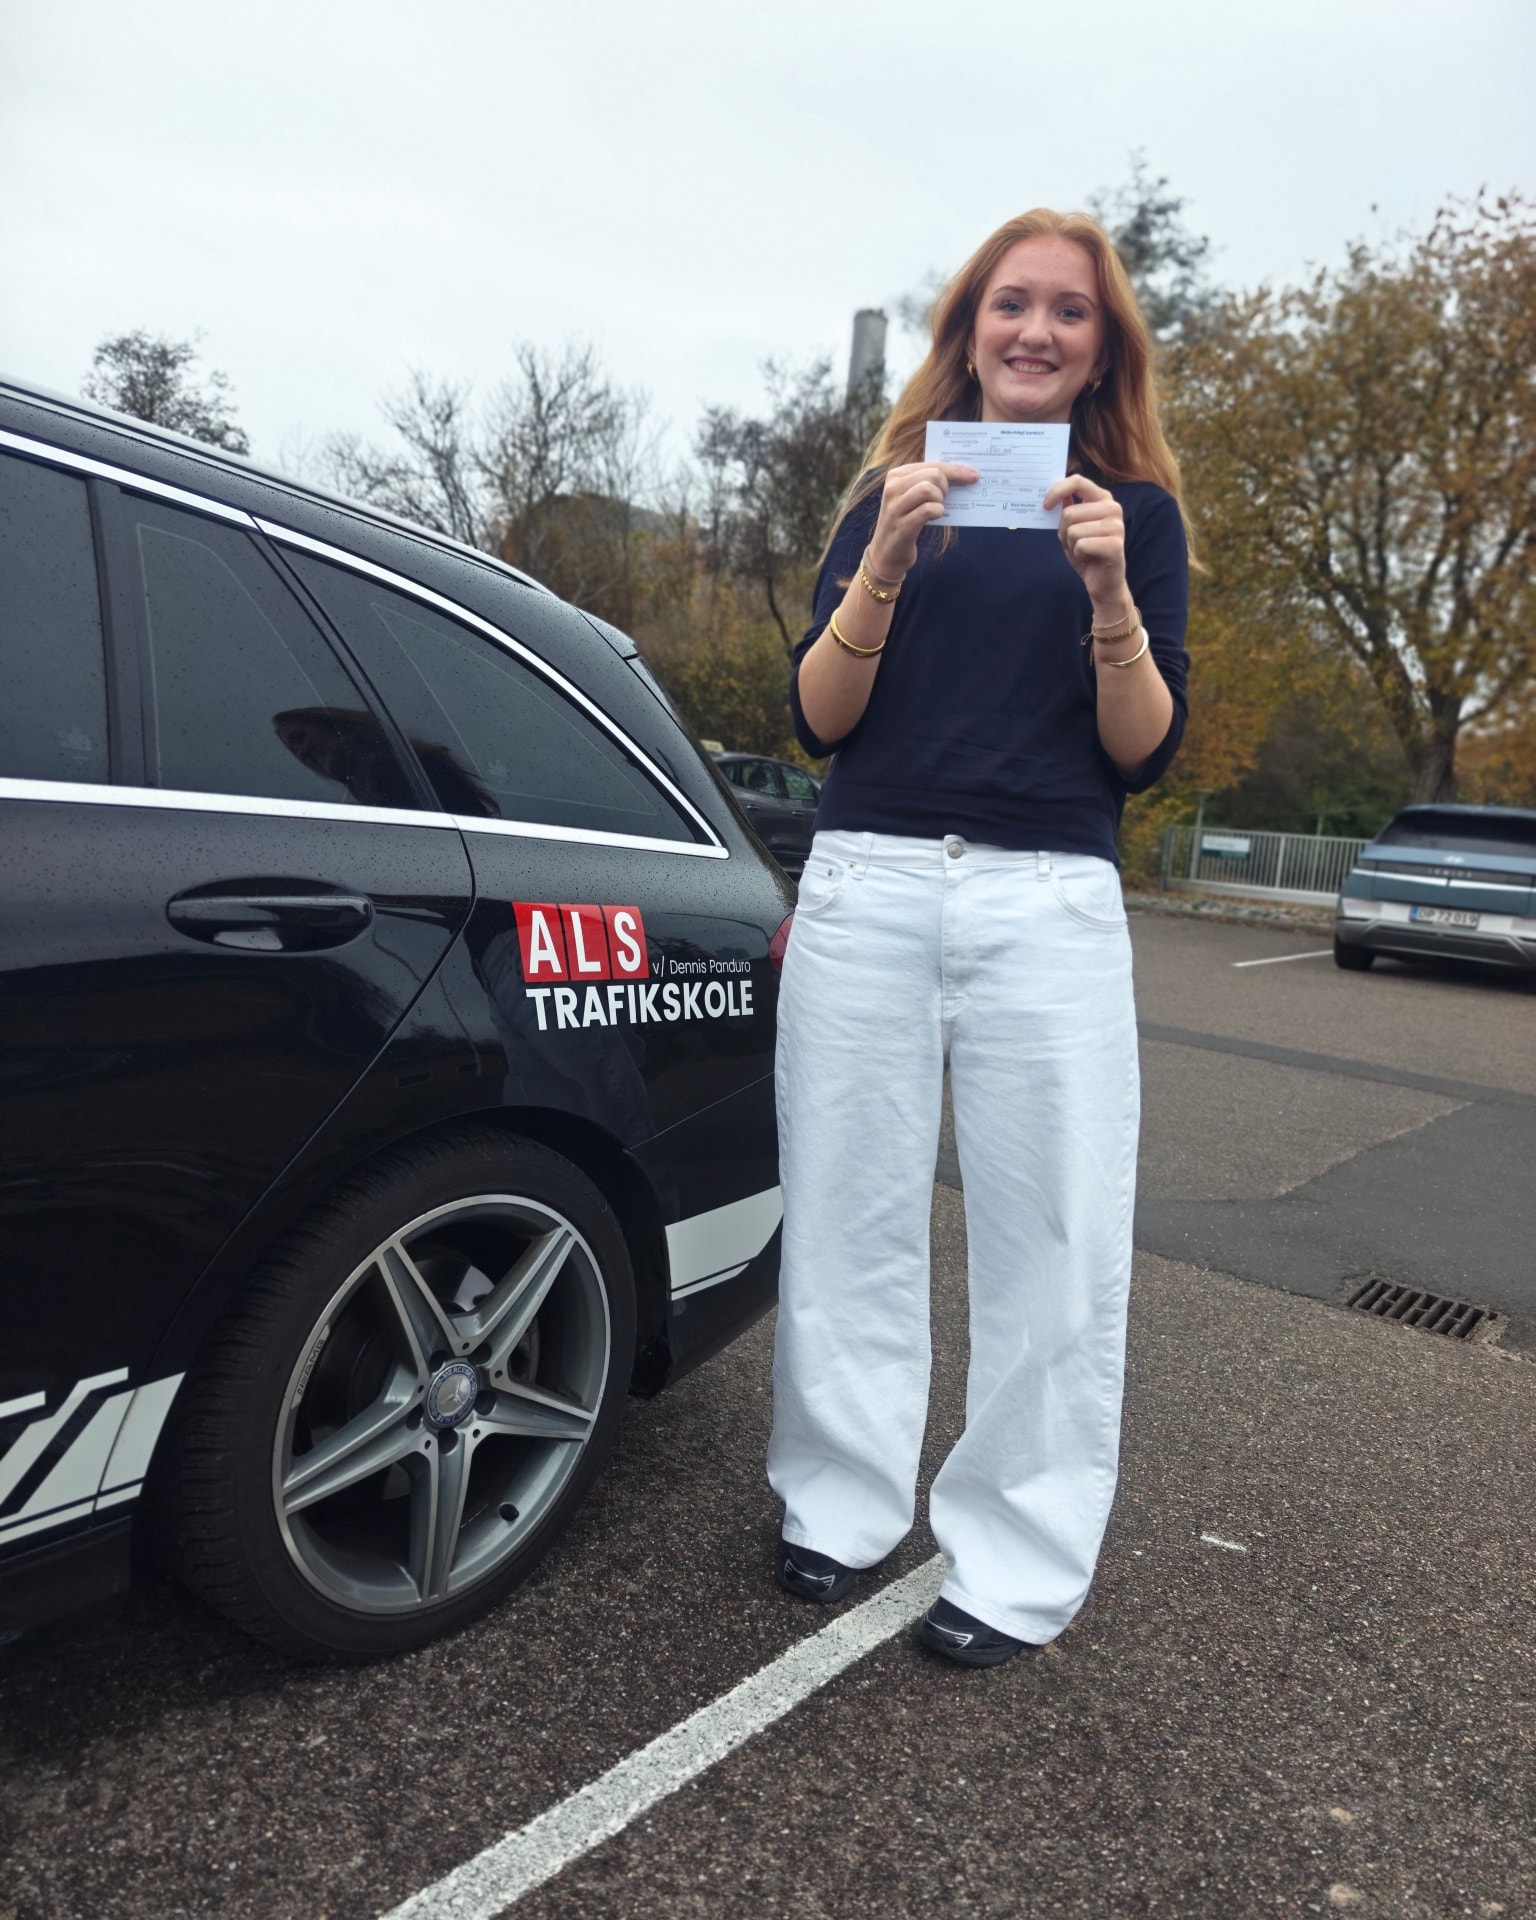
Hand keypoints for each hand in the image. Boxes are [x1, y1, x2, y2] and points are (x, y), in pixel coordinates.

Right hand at [868, 462, 977, 579]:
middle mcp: (892, 488)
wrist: (886, 553)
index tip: (973, 475)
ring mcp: (895, 507)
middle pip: (933, 474)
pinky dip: (938, 512)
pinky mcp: (902, 525)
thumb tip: (963, 474)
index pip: (932, 464)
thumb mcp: (911, 496)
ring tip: (936, 508)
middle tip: (943, 499)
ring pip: (929, 489)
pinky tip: (936, 516)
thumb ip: (928, 482)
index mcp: (896, 475)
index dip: (956, 469)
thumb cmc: (906, 521)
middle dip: (945, 487)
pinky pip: (928, 510)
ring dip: (940, 500)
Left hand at [1045, 474, 1129, 620]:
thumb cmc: (1087, 553)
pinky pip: (1080, 545)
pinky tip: (1089, 558)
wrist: (1103, 582)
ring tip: (1083, 551)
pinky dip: (1078, 555)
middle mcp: (1113, 508)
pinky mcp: (1115, 545)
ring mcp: (1117, 526)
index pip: (1078, 481)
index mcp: (1103, 499)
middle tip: (1074, 543)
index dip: (1057, 490)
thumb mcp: (1073, 527)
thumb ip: (1067, 509)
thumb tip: (1054, 495)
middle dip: (1063, 531)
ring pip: (1073, 530)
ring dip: (1071, 545)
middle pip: (1069, 512)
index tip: (1045, 505)